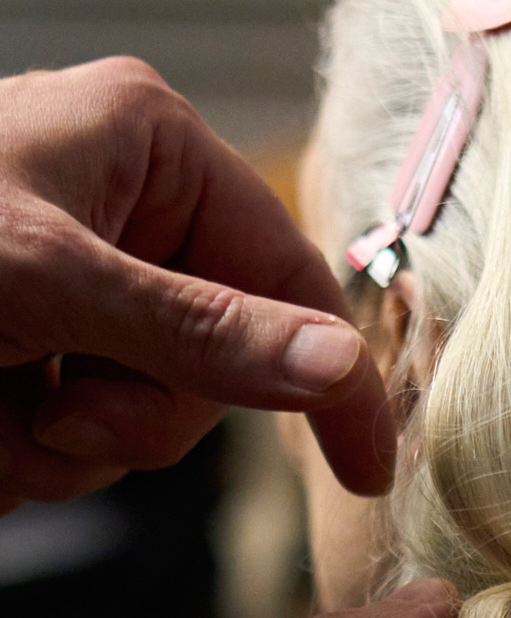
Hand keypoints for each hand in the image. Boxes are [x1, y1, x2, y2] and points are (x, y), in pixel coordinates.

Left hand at [0, 56, 393, 501]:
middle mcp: (123, 198)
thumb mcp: (47, 281)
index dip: (333, 381)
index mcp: (151, 144)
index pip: (288, 272)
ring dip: (63, 445)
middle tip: (50, 423)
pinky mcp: (24, 325)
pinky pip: (72, 422)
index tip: (368, 473)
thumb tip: (336, 363)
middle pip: (212, 359)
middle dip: (131, 416)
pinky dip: (19, 447)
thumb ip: (195, 329)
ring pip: (138, 406)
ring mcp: (72, 267)